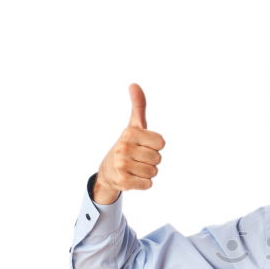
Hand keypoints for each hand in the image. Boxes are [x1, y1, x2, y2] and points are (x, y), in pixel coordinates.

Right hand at [93, 83, 165, 204]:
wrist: (108, 171)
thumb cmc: (127, 145)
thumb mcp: (133, 125)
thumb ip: (138, 106)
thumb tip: (134, 84)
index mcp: (130, 133)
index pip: (161, 142)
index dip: (155, 146)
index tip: (143, 145)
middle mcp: (124, 148)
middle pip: (158, 158)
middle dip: (151, 160)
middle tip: (138, 158)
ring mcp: (122, 166)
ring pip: (154, 172)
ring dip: (147, 172)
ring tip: (135, 168)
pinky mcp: (123, 182)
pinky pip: (148, 184)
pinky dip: (143, 183)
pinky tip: (132, 178)